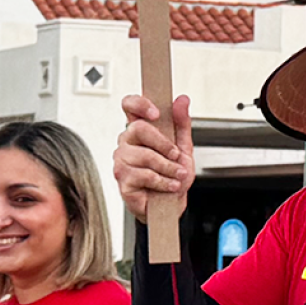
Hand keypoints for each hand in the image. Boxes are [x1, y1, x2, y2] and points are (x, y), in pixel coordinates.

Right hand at [113, 95, 194, 222]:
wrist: (171, 204)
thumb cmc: (173, 175)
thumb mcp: (184, 146)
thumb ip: (182, 123)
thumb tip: (182, 100)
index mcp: (139, 130)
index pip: (129, 105)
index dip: (140, 104)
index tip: (156, 113)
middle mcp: (127, 142)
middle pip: (138, 128)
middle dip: (164, 143)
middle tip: (176, 156)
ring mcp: (122, 160)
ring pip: (145, 155)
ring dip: (169, 167)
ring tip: (177, 175)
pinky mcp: (122, 179)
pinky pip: (146, 175)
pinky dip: (164, 181)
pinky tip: (169, 185)